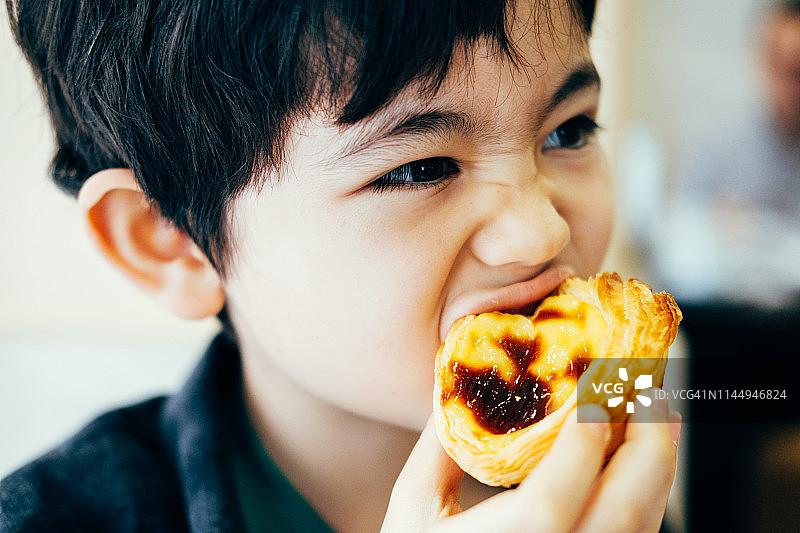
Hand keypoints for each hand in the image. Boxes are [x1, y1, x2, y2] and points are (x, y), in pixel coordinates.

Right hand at [382, 392, 681, 532]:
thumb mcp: (414, 506)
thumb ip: (440, 445)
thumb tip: (462, 383)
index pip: (561, 486)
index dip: (587, 432)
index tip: (599, 384)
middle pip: (625, 507)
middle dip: (647, 440)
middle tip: (648, 388)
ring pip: (643, 525)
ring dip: (657, 466)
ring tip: (656, 417)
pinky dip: (648, 497)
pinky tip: (640, 468)